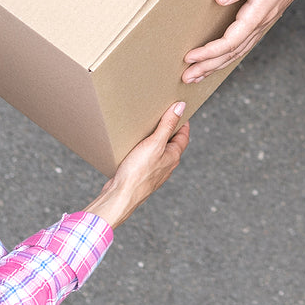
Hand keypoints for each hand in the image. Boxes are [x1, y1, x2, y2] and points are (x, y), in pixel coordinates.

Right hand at [84, 102, 189, 228]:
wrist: (120, 196)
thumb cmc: (138, 172)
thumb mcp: (154, 143)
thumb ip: (167, 125)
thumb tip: (181, 107)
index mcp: (173, 157)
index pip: (184, 137)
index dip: (183, 123)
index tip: (181, 112)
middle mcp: (166, 165)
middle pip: (172, 144)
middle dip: (169, 130)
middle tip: (164, 116)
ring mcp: (154, 172)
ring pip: (159, 152)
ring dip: (155, 141)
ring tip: (148, 129)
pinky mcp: (141, 176)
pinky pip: (146, 160)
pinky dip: (144, 151)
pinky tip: (134, 148)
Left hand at [180, 0, 304, 83]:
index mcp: (257, 15)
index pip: (230, 41)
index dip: (209, 51)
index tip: (190, 57)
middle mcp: (258, 25)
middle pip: (231, 53)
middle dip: (208, 66)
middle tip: (187, 77)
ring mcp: (259, 26)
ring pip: (236, 52)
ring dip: (216, 65)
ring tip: (197, 75)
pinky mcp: (258, 22)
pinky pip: (240, 45)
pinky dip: (226, 56)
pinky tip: (218, 60)